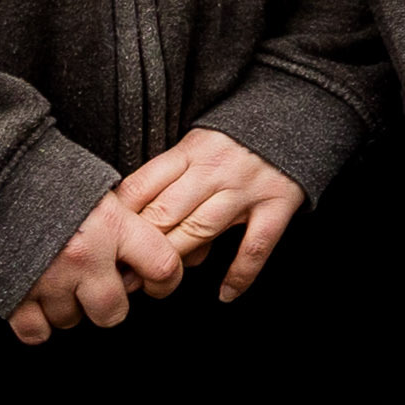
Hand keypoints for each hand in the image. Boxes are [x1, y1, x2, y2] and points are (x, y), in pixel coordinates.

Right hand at [5, 190, 188, 344]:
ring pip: (71, 320)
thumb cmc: (46, 178)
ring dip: (68, 307)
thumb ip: (122, 222)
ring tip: (60, 281)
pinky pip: (35, 332)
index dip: (165, 281)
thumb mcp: (98, 190)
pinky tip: (37, 303)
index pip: (162, 265)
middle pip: (113, 312)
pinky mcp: (14, 295)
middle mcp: (84, 257)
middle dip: (109, 305)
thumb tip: (142, 250)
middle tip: (99, 287)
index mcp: (112, 225)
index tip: (157, 282)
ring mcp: (48, 279)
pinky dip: (38, 324)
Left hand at [111, 127, 306, 302]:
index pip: (141, 187)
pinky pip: (256, 245)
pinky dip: (240, 273)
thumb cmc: (240, 136)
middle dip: (140, 249)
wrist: (299, 112)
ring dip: (176, 263)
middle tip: (122, 276)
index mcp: (191, 150)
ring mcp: (248, 187)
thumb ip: (173, 180)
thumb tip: (139, 228)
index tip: (106, 245)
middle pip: (165, 213)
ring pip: (201, 230)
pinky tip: (225, 293)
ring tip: (158, 287)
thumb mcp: (199, 145)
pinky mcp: (279, 202)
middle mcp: (216, 168)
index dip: (118, 221)